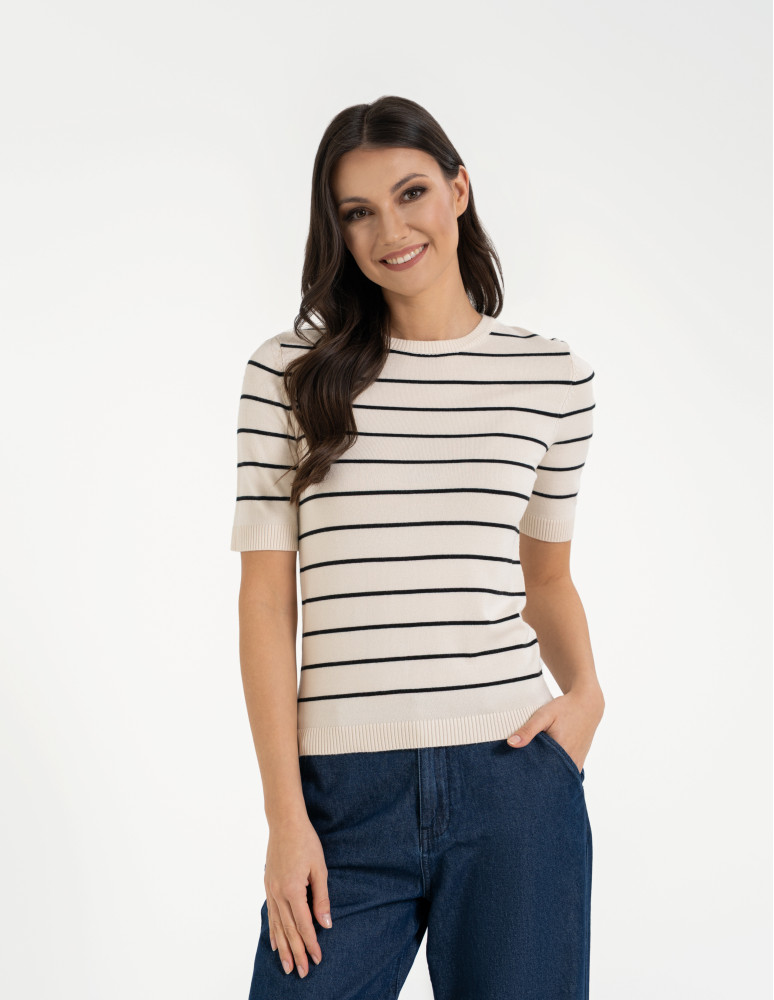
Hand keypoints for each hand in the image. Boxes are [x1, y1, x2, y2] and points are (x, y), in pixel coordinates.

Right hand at [264, 814, 332, 977]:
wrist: (285, 823)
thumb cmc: (306, 842)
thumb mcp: (319, 868)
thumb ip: (321, 898)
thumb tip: (326, 924)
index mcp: (293, 889)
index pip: (304, 924)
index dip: (311, 943)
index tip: (317, 958)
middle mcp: (278, 893)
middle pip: (289, 930)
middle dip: (297, 952)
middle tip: (303, 972)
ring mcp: (271, 890)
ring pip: (278, 926)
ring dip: (284, 948)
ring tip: (287, 966)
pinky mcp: (268, 886)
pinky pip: (270, 914)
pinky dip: (273, 931)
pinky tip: (275, 943)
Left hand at [505, 689, 603, 771]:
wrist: (588, 705)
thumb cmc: (564, 708)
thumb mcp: (544, 715)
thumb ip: (528, 730)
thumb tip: (511, 744)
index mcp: (561, 752)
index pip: (540, 771)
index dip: (527, 772)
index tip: (517, 772)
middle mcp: (570, 762)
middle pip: (549, 776)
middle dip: (536, 775)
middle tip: (522, 772)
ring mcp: (576, 763)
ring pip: (558, 775)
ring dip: (547, 773)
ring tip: (533, 770)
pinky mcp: (579, 761)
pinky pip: (565, 772)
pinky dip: (556, 770)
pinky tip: (546, 765)